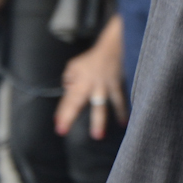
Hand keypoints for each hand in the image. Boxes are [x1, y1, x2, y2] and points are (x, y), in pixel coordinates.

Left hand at [55, 20, 127, 139]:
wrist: (114, 47)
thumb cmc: (92, 59)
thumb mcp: (74, 65)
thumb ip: (69, 79)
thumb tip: (68, 92)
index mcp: (78, 80)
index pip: (67, 99)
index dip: (62, 112)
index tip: (58, 126)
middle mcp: (90, 85)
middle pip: (77, 102)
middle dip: (70, 116)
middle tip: (62, 131)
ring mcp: (104, 86)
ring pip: (101, 105)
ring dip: (99, 120)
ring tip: (98, 135)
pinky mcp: (117, 86)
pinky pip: (120, 100)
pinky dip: (123, 111)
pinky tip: (124, 123)